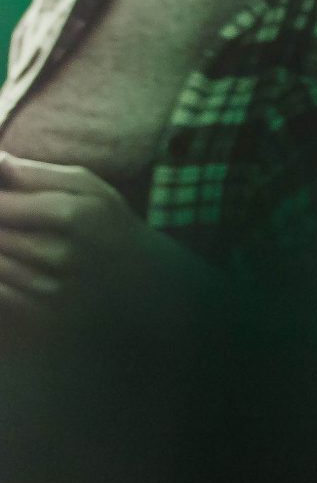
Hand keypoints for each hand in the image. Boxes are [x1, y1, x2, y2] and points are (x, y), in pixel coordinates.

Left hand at [0, 152, 203, 330]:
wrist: (138, 276)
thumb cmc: (107, 221)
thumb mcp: (87, 186)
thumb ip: (35, 173)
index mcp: (71, 215)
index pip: (1, 205)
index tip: (3, 195)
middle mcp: (58, 254)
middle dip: (1, 222)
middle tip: (12, 218)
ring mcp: (50, 285)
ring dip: (1, 246)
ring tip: (14, 234)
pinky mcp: (41, 308)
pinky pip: (0, 288)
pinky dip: (2, 271)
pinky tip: (14, 257)